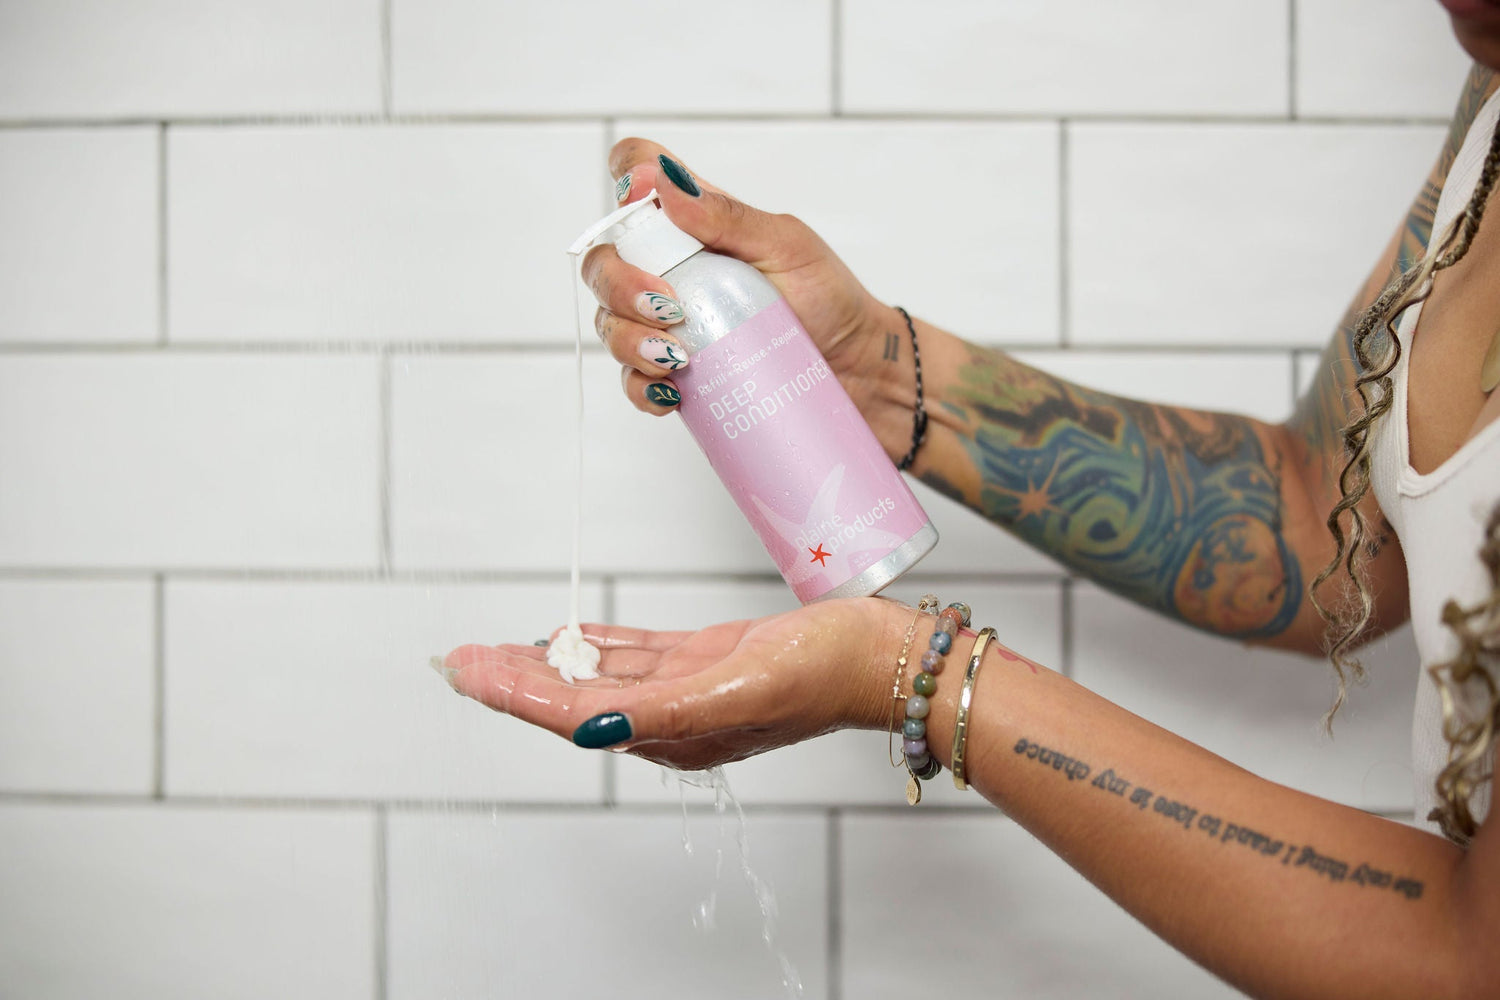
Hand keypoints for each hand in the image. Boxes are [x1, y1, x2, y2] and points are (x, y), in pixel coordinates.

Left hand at [437, 598, 893, 771]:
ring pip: (598, 675)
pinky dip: (597, 644)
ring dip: (547, 660)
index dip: (513, 692)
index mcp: (670, 732)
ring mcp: (687, 687)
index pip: (570, 713)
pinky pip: (636, 653)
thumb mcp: (735, 692)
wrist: (874, 655)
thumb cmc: (818, 674)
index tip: (466, 670)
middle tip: (460, 657)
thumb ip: (661, 712)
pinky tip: (569, 634)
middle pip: (572, 696)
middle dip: (513, 678)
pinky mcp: (706, 659)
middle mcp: (669, 716)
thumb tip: (592, 728)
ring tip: (498, 646)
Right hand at [584, 139, 902, 443]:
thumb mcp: (788, 246)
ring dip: (627, 339)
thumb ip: (728, 216)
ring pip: (610, 323)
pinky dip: (641, 386)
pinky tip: (669, 390)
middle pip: (606, 262)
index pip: (640, 177)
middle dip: (620, 285)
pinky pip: (634, 381)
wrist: (860, 374)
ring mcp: (671, 324)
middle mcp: (674, 271)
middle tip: (667, 307)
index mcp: (697, 225)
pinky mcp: (678, 375)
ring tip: (675, 355)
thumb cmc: (830, 301)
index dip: (626, 177)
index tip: (638, 201)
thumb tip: (667, 184)